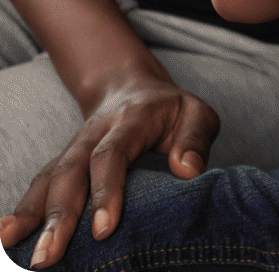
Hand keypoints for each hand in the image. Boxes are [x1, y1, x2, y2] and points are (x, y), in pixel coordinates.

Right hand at [0, 73, 218, 268]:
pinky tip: (7, 237)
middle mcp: (95, 132)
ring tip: (13, 248)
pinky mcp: (64, 163)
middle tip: (49, 258)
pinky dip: (24, 210)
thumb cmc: (172, 111)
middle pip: (71, 170)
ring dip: (32, 215)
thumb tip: (187, 171)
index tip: (103, 230)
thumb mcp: (197, 113)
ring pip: (50, 178)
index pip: (112, 153)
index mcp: (132, 119)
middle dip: (59, 215)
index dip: (106, 190)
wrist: (134, 88)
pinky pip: (40, 185)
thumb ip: (196, 137)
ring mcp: (75, 147)